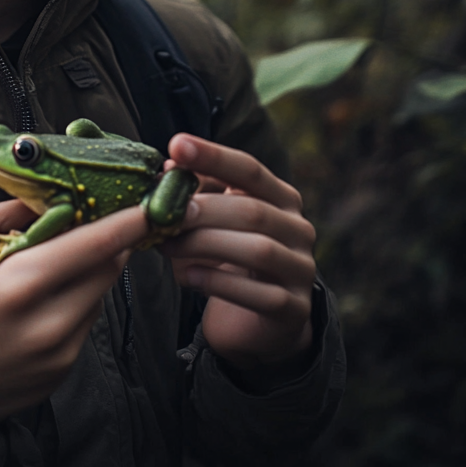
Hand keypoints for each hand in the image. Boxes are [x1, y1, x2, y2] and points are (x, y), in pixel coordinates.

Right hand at [0, 198, 148, 452]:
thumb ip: (2, 215)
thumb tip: (44, 196)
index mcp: (18, 288)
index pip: (92, 246)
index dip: (127, 222)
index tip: (151, 202)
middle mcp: (48, 325)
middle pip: (107, 269)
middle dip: (111, 240)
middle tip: (97, 216)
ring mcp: (60, 355)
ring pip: (100, 295)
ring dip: (92, 269)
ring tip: (59, 255)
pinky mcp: (63, 372)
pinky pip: (86, 321)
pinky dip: (77, 298)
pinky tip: (46, 293)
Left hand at [161, 134, 315, 370]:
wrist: (256, 322)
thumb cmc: (229, 258)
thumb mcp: (213, 221)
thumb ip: (196, 194)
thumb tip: (168, 168)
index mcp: (280, 198)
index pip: (249, 169)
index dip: (213, 156)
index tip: (177, 145)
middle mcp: (298, 228)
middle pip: (253, 210)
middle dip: (204, 209)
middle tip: (164, 214)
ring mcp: (300, 269)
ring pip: (259, 250)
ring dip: (205, 245)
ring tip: (166, 246)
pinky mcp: (294, 309)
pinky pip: (260, 294)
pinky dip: (219, 282)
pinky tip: (187, 277)